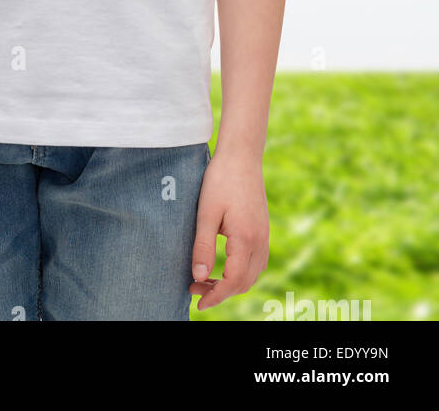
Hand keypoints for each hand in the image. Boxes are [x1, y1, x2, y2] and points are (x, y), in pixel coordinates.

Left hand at [189, 151, 269, 311]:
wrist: (242, 156)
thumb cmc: (220, 180)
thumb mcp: (206, 213)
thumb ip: (203, 247)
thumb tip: (198, 277)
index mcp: (246, 240)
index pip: (233, 281)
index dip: (216, 296)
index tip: (198, 302)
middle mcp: (260, 242)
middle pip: (244, 282)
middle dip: (221, 292)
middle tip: (194, 289)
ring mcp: (264, 236)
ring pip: (252, 274)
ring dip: (231, 283)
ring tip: (205, 279)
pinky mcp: (263, 230)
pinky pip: (255, 262)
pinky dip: (240, 272)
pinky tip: (222, 265)